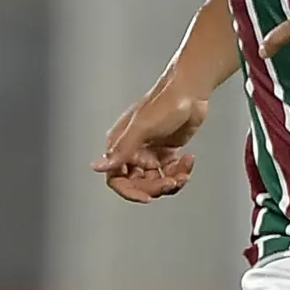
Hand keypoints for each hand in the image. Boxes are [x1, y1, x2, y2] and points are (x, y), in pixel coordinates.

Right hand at [92, 86, 209, 201]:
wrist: (191, 92)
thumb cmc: (165, 102)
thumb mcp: (142, 128)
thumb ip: (121, 150)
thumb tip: (98, 167)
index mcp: (121, 144)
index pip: (116, 178)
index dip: (129, 192)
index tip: (146, 198)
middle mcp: (133, 150)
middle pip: (139, 183)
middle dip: (157, 186)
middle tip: (171, 181)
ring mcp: (150, 152)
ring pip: (156, 181)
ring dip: (172, 181)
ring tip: (183, 173)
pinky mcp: (166, 152)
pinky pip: (170, 172)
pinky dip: (181, 171)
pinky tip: (188, 160)